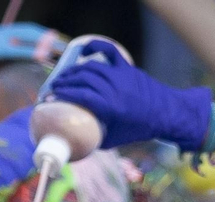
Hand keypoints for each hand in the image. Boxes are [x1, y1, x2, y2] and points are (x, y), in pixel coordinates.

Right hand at [45, 40, 213, 150]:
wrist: (166, 113)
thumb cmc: (139, 129)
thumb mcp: (114, 139)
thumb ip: (94, 139)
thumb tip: (73, 141)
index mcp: (111, 108)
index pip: (80, 96)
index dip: (61, 95)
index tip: (48, 98)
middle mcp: (115, 89)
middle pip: (82, 79)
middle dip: (64, 82)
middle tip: (53, 88)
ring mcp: (121, 76)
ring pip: (91, 66)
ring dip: (74, 70)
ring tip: (64, 77)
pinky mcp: (127, 68)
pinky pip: (109, 51)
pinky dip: (95, 46)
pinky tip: (83, 51)